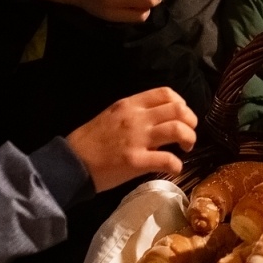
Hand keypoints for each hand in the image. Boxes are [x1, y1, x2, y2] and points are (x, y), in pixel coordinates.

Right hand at [65, 88, 198, 190]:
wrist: (71, 163)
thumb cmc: (90, 140)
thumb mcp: (112, 115)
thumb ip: (134, 114)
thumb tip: (157, 121)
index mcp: (130, 104)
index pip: (165, 93)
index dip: (181, 104)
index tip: (181, 116)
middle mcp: (136, 118)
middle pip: (178, 110)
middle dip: (191, 122)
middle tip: (188, 134)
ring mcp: (137, 139)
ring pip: (177, 130)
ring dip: (189, 139)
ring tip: (186, 148)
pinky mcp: (136, 161)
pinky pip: (167, 160)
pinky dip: (177, 165)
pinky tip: (175, 168)